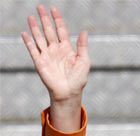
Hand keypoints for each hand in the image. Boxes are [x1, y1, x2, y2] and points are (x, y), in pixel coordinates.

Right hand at [22, 5, 90, 130]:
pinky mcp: (40, 63)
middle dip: (45, 19)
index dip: (57, 20)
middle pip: (49, 31)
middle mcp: (56, 50)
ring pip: (40, 38)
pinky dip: (29, 42)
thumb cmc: (79, 79)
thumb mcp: (84, 61)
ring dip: (35, 27)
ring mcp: (47, 55)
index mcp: (67, 49)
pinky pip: (33, 50)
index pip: (61, 30)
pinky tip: (25, 33)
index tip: (54, 9)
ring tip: (31, 16)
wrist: (69, 93)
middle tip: (40, 6)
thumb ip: (82, 46)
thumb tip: (84, 31)